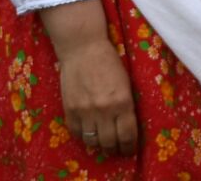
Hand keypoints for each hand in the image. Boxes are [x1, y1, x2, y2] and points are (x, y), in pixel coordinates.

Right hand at [56, 38, 137, 156]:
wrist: (83, 49)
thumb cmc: (109, 61)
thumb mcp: (126, 82)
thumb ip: (126, 104)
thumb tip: (127, 125)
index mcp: (123, 101)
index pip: (128, 134)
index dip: (130, 147)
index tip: (131, 150)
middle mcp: (104, 109)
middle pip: (110, 142)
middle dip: (116, 149)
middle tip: (118, 150)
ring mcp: (85, 111)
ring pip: (93, 141)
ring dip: (100, 145)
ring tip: (104, 143)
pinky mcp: (69, 110)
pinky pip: (76, 133)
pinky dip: (83, 137)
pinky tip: (89, 133)